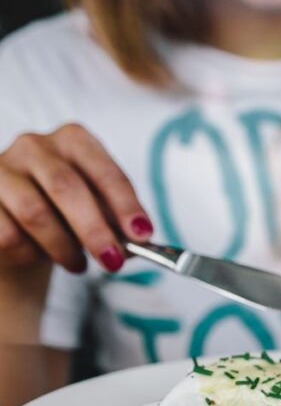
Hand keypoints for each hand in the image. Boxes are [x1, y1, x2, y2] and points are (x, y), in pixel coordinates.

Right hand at [0, 123, 151, 273]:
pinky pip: (7, 234)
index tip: (142, 234)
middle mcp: (34, 146)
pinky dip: (30, 254)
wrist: (16, 224)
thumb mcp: (97, 210)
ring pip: (35, 213)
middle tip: (113, 261)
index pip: (102, 170)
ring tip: (78, 264)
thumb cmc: (66, 213)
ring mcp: (1, 169)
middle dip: (94, 230)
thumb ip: (118, 221)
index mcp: (73, 140)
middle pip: (66, 187)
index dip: (124, 203)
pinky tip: (38, 255)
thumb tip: (138, 239)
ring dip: (63, 248)